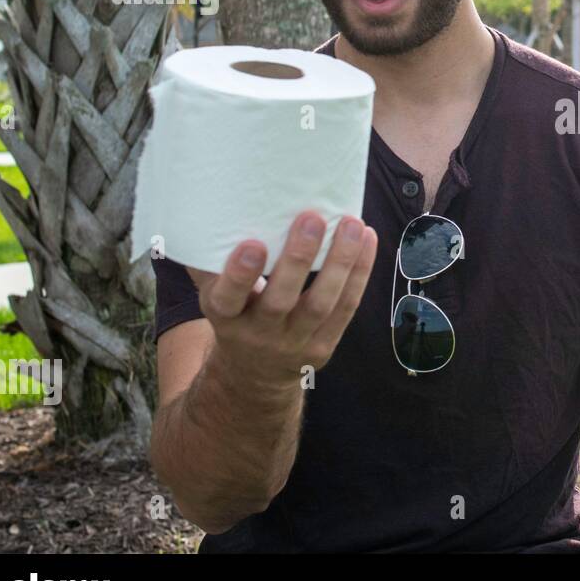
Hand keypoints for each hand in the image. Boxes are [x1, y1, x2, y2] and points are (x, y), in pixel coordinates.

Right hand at [187, 210, 378, 388]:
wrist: (256, 371)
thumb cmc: (237, 313)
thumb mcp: (215, 294)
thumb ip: (212, 261)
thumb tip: (213, 209)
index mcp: (226, 317)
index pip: (228, 299)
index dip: (239, 275)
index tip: (252, 244)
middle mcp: (259, 334)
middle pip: (281, 300)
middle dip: (298, 259)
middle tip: (312, 219)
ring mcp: (294, 343)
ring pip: (322, 304)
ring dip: (340, 261)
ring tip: (352, 224)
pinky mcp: (324, 345)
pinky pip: (346, 306)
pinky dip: (360, 272)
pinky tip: (367, 239)